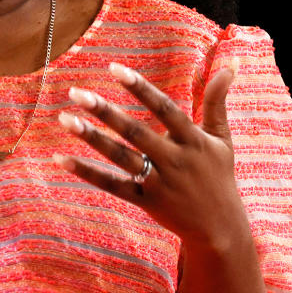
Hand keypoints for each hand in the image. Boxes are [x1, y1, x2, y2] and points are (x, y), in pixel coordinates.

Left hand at [53, 61, 248, 250]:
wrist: (220, 229)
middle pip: (136, 133)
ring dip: (92, 139)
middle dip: (106, 112)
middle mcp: (175, 161)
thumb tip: (230, 63)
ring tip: (64, 119)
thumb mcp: (223, 139)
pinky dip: (88, 173)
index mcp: (193, 141)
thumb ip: (218, 101)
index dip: (140, 88)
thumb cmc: (219, 176)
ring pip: (121, 158)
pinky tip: (61, 159)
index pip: (164, 109)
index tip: (114, 68)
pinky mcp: (146, 203)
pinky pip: (113, 186)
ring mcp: (159, 183)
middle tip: (76, 92)